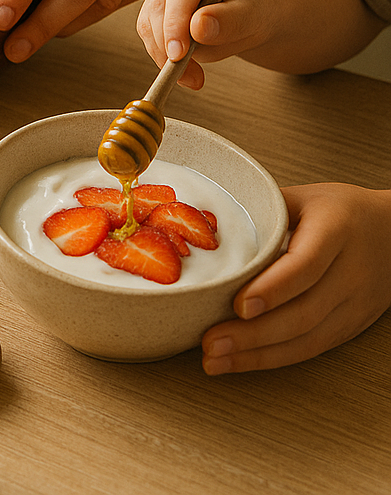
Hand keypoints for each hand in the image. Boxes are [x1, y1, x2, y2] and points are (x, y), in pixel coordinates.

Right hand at [136, 0, 275, 88]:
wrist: (250, 16)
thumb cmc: (254, 8)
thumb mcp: (253, 14)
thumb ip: (229, 19)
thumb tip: (197, 27)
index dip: (177, 18)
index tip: (179, 52)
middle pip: (159, 6)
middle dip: (168, 41)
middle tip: (183, 71)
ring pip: (148, 24)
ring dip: (164, 55)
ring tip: (192, 76)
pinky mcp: (156, 16)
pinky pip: (150, 38)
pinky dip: (163, 60)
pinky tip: (185, 72)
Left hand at [201, 184, 390, 373]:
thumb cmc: (343, 211)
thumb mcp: (304, 198)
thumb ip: (264, 210)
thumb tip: (205, 217)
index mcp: (336, 232)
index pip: (306, 265)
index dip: (274, 289)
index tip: (240, 305)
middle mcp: (350, 272)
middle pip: (304, 311)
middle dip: (254, 333)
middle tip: (211, 342)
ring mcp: (354, 304)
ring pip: (307, 338)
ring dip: (258, 354)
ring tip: (216, 359)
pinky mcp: (350, 326)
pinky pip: (312, 348)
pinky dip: (273, 358)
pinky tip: (241, 362)